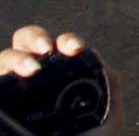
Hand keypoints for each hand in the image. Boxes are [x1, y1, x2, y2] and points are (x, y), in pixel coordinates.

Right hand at [1, 26, 121, 133]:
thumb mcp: (107, 118)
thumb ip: (110, 86)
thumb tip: (100, 59)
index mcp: (59, 77)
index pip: (59, 47)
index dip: (67, 41)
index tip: (76, 50)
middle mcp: (31, 81)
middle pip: (25, 43)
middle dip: (34, 38)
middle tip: (46, 51)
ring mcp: (12, 94)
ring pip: (3, 59)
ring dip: (15, 58)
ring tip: (31, 70)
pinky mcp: (0, 109)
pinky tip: (7, 81)